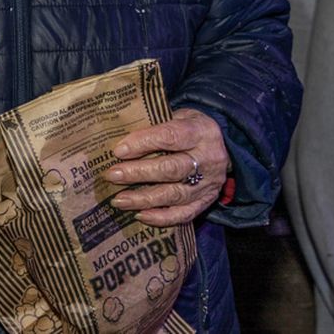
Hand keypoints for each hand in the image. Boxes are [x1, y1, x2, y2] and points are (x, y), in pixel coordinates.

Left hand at [103, 107, 229, 225]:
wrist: (220, 146)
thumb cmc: (188, 127)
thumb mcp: (177, 115)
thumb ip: (154, 124)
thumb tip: (115, 135)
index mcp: (201, 131)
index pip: (171, 136)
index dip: (143, 143)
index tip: (119, 151)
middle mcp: (209, 159)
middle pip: (172, 169)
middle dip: (139, 173)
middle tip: (113, 175)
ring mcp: (209, 183)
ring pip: (175, 194)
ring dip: (144, 198)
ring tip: (119, 199)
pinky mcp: (207, 201)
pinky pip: (185, 214)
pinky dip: (162, 217)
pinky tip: (140, 215)